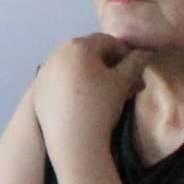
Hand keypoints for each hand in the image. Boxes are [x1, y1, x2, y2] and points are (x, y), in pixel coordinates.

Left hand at [29, 34, 144, 156]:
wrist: (73, 141)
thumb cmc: (100, 106)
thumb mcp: (123, 82)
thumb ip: (136, 63)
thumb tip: (145, 52)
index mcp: (77, 46)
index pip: (107, 42)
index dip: (125, 53)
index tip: (136, 67)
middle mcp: (57, 53)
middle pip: (88, 54)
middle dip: (108, 66)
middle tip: (125, 82)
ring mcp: (44, 72)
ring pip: (73, 68)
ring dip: (92, 76)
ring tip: (107, 93)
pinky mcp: (38, 91)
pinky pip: (60, 82)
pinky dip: (74, 87)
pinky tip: (86, 101)